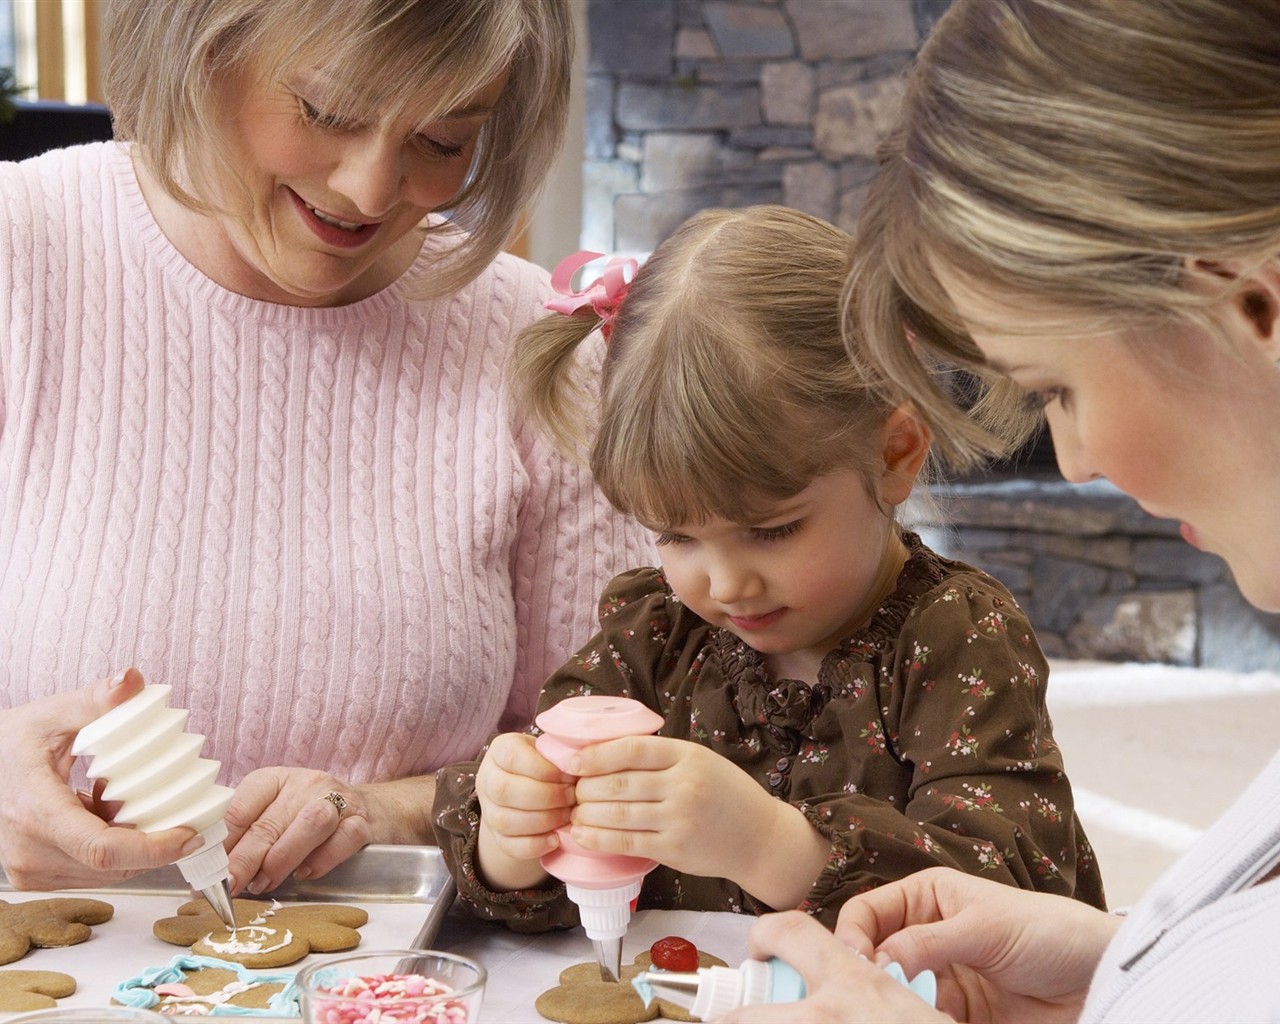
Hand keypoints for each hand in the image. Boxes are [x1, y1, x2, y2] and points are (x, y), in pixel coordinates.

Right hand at [0, 668, 197, 888]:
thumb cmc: (9, 742)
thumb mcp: (51, 714)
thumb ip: (95, 700)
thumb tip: (132, 681)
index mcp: (36, 812)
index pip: (103, 848)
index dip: (154, 848)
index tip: (190, 835)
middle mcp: (30, 852)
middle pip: (113, 864)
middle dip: (152, 840)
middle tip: (170, 803)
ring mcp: (29, 869)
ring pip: (106, 872)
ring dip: (131, 843)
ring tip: (123, 799)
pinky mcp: (33, 876)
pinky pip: (90, 870)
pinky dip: (112, 846)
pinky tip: (104, 812)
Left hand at [225, 767, 373, 894]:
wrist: (369, 809)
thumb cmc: (308, 816)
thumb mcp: (274, 814)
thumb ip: (246, 836)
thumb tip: (211, 872)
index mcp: (275, 780)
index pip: (241, 806)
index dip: (222, 843)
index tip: (209, 872)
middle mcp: (307, 784)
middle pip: (270, 822)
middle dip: (245, 859)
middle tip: (231, 886)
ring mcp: (338, 801)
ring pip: (310, 824)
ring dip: (282, 859)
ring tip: (265, 883)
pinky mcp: (362, 822)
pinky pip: (342, 840)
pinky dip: (322, 860)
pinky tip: (305, 873)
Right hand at [475, 733, 574, 889]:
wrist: (529, 790)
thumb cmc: (548, 764)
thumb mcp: (551, 750)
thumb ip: (561, 753)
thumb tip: (581, 766)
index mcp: (500, 750)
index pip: (512, 756)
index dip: (542, 768)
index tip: (568, 775)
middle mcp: (487, 780)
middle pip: (504, 790)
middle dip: (545, 796)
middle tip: (571, 797)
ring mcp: (488, 811)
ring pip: (505, 820)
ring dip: (542, 820)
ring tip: (567, 816)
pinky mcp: (496, 837)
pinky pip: (509, 846)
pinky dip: (534, 845)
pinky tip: (555, 839)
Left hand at [568, 736, 827, 903]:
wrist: (760, 837)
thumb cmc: (725, 794)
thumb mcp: (700, 760)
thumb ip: (661, 756)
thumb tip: (605, 750)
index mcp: (687, 755)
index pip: (631, 749)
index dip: (595, 754)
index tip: (571, 761)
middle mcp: (683, 785)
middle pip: (618, 783)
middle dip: (584, 787)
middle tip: (566, 790)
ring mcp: (679, 819)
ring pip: (617, 813)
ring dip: (585, 813)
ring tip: (569, 812)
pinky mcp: (674, 849)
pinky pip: (626, 842)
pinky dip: (598, 839)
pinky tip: (581, 835)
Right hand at [736, 867, 1118, 1023]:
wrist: (1103, 979)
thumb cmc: (1050, 931)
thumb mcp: (986, 927)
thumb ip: (928, 942)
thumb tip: (877, 960)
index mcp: (926, 899)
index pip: (867, 913)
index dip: (851, 936)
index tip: (851, 966)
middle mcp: (925, 937)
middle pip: (872, 957)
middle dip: (863, 977)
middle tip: (865, 1000)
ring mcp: (939, 980)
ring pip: (891, 995)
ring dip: (888, 1008)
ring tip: (894, 1017)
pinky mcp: (955, 1017)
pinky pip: (918, 1021)